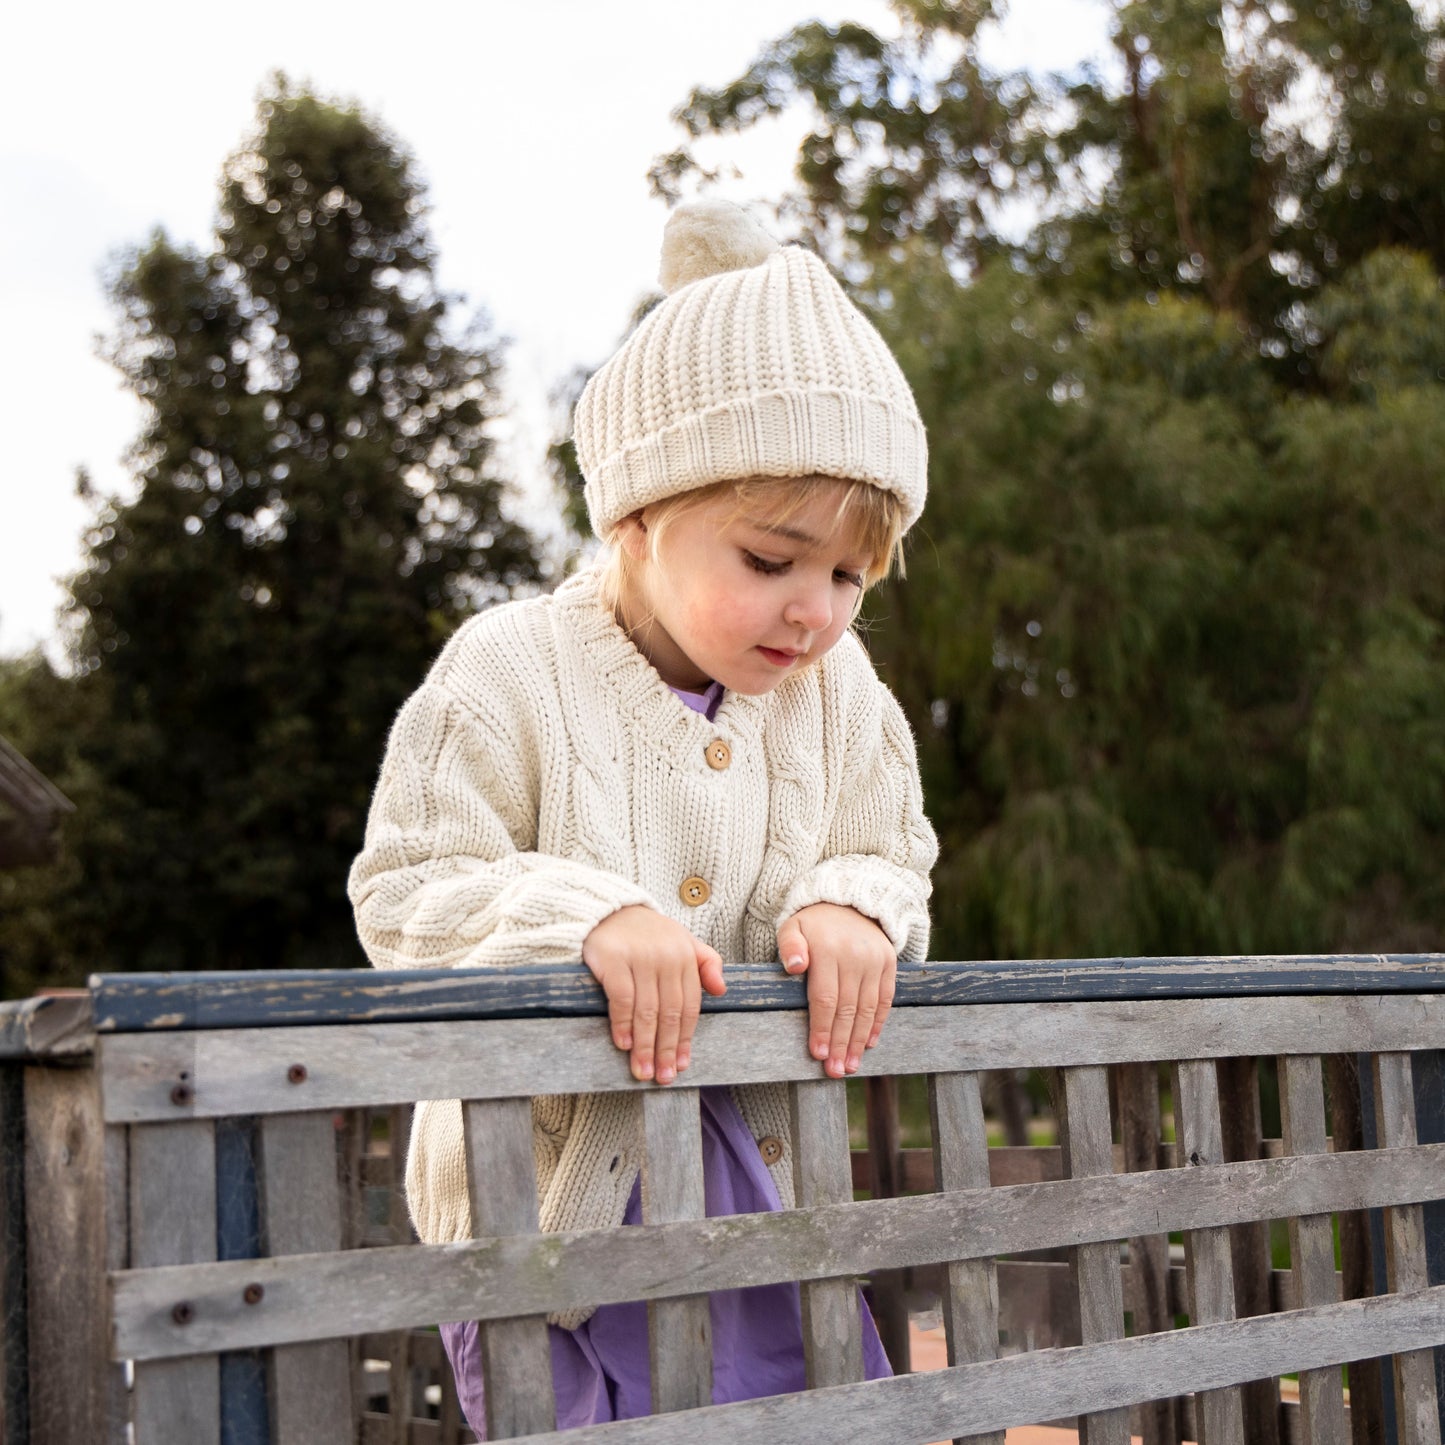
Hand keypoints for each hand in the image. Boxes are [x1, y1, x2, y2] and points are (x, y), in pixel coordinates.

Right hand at [582, 905, 725, 1083]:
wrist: (608, 909)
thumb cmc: (646, 933)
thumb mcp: (682, 941)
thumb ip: (705, 962)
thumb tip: (722, 989)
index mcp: (686, 956)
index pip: (690, 1006)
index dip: (686, 1039)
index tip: (682, 1064)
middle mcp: (666, 957)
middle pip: (670, 1013)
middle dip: (667, 1049)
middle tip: (663, 1076)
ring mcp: (640, 957)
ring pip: (647, 1011)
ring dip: (645, 1046)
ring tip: (643, 1070)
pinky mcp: (614, 958)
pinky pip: (622, 998)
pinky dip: (623, 1024)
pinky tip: (624, 1043)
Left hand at [777, 903, 896, 1078]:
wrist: (849, 901)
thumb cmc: (813, 923)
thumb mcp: (792, 926)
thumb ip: (790, 946)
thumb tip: (795, 967)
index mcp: (829, 950)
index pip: (825, 998)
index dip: (821, 1028)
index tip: (818, 1054)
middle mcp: (855, 956)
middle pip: (848, 1009)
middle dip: (841, 1043)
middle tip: (835, 1071)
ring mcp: (875, 961)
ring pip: (868, 1009)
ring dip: (859, 1041)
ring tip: (851, 1066)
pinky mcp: (889, 964)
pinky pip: (886, 999)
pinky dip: (878, 1024)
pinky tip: (869, 1045)